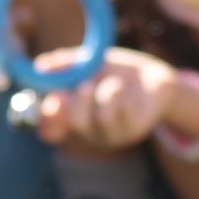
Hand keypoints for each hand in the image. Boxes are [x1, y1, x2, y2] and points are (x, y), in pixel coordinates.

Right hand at [25, 48, 197, 152]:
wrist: (157, 81)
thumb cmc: (120, 74)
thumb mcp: (92, 64)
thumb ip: (67, 64)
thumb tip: (41, 65)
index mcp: (75, 117)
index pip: (51, 128)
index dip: (48, 116)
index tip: (52, 97)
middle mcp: (90, 131)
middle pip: (76, 123)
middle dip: (78, 101)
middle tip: (85, 84)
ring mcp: (112, 134)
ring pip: (102, 116)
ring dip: (106, 92)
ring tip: (115, 83)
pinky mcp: (133, 131)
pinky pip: (123, 111)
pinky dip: (122, 93)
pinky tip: (128, 91)